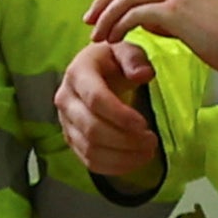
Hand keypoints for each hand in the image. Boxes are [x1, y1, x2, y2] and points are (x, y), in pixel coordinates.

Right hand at [56, 38, 171, 189]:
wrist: (93, 72)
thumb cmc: (112, 62)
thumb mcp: (125, 50)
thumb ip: (134, 59)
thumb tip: (143, 74)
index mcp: (78, 74)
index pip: (95, 99)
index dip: (120, 115)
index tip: (144, 125)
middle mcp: (65, 99)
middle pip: (91, 128)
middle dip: (125, 140)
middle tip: (152, 141)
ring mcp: (65, 122)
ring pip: (90, 149)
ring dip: (122, 156)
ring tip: (148, 152)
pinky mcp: (71, 139)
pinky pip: (88, 161)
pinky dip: (114, 167)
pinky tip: (135, 161)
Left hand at [91, 0, 217, 82]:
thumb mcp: (202, 22)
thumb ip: (174, 17)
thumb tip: (149, 21)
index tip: (102, 12)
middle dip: (103, 0)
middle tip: (89, 21)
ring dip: (107, 17)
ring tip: (98, 37)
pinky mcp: (177, 11)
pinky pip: (135, 14)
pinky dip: (119, 26)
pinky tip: (115, 40)